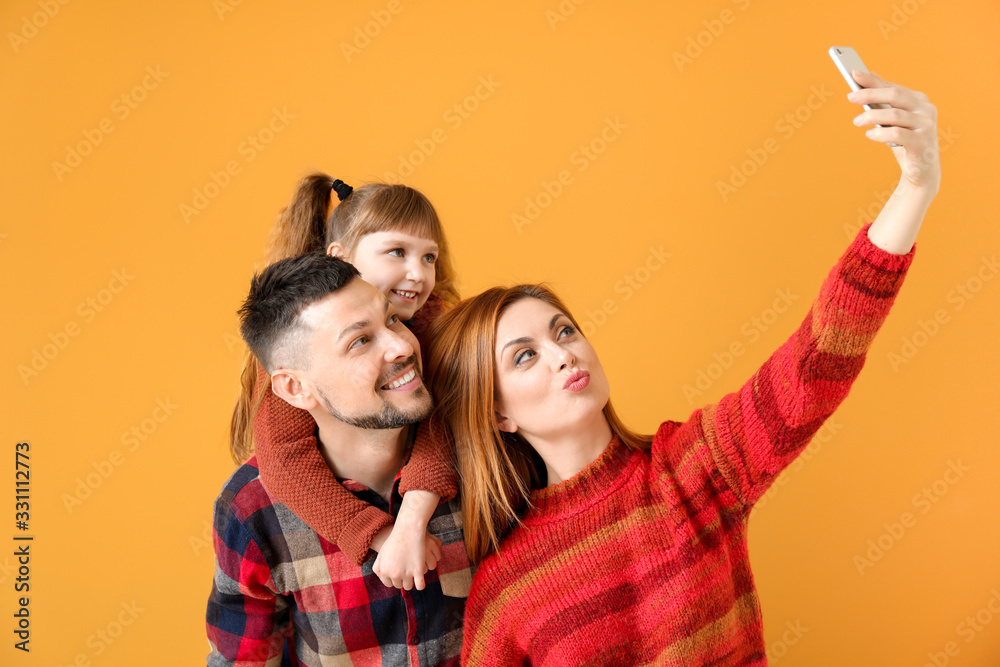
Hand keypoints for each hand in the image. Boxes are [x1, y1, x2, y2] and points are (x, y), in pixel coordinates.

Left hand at [372, 524, 442, 590]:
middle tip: (406, 570)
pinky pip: (420, 586)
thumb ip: (378, 567)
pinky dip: (421, 584)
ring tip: (413, 573)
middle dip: (402, 579)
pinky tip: (420, 578)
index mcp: (384, 571)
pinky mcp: (418, 571)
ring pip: (409, 586)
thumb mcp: (382, 553)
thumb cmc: (395, 540)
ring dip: (411, 581)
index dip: (393, 578)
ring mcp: (406, 573)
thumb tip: (381, 577)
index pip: (389, 583)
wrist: (408, 530)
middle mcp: (394, 574)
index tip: (398, 573)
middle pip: (399, 585)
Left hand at [847, 70, 940, 195]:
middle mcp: (926, 109)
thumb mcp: (894, 120)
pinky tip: (870, 135)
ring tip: (857, 121)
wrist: (921, 170)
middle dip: (870, 94)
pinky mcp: (922, 142)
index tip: (854, 74)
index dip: (873, 81)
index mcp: (919, 100)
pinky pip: (898, 134)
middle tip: (850, 97)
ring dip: (871, 117)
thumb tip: (867, 76)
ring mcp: (926, 125)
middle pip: (895, 95)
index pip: (892, 87)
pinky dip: (880, 133)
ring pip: (895, 114)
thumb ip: (884, 100)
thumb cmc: (905, 141)